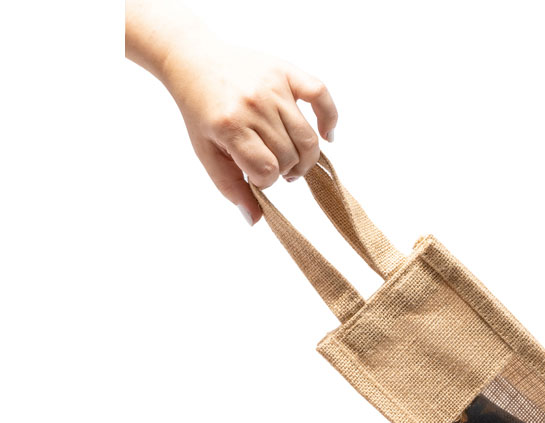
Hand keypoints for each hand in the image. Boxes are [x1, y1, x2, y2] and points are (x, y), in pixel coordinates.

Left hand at [161, 38, 336, 224]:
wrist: (193, 61)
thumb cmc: (201, 111)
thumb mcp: (207, 152)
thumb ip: (230, 187)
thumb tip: (254, 220)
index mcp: (230, 126)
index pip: (267, 170)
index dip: (266, 181)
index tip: (257, 176)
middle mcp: (254, 105)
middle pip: (289, 156)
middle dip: (284, 170)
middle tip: (276, 168)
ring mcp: (272, 87)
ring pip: (306, 138)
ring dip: (304, 157)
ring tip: (293, 159)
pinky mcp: (286, 71)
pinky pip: (321, 95)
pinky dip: (330, 118)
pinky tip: (327, 135)